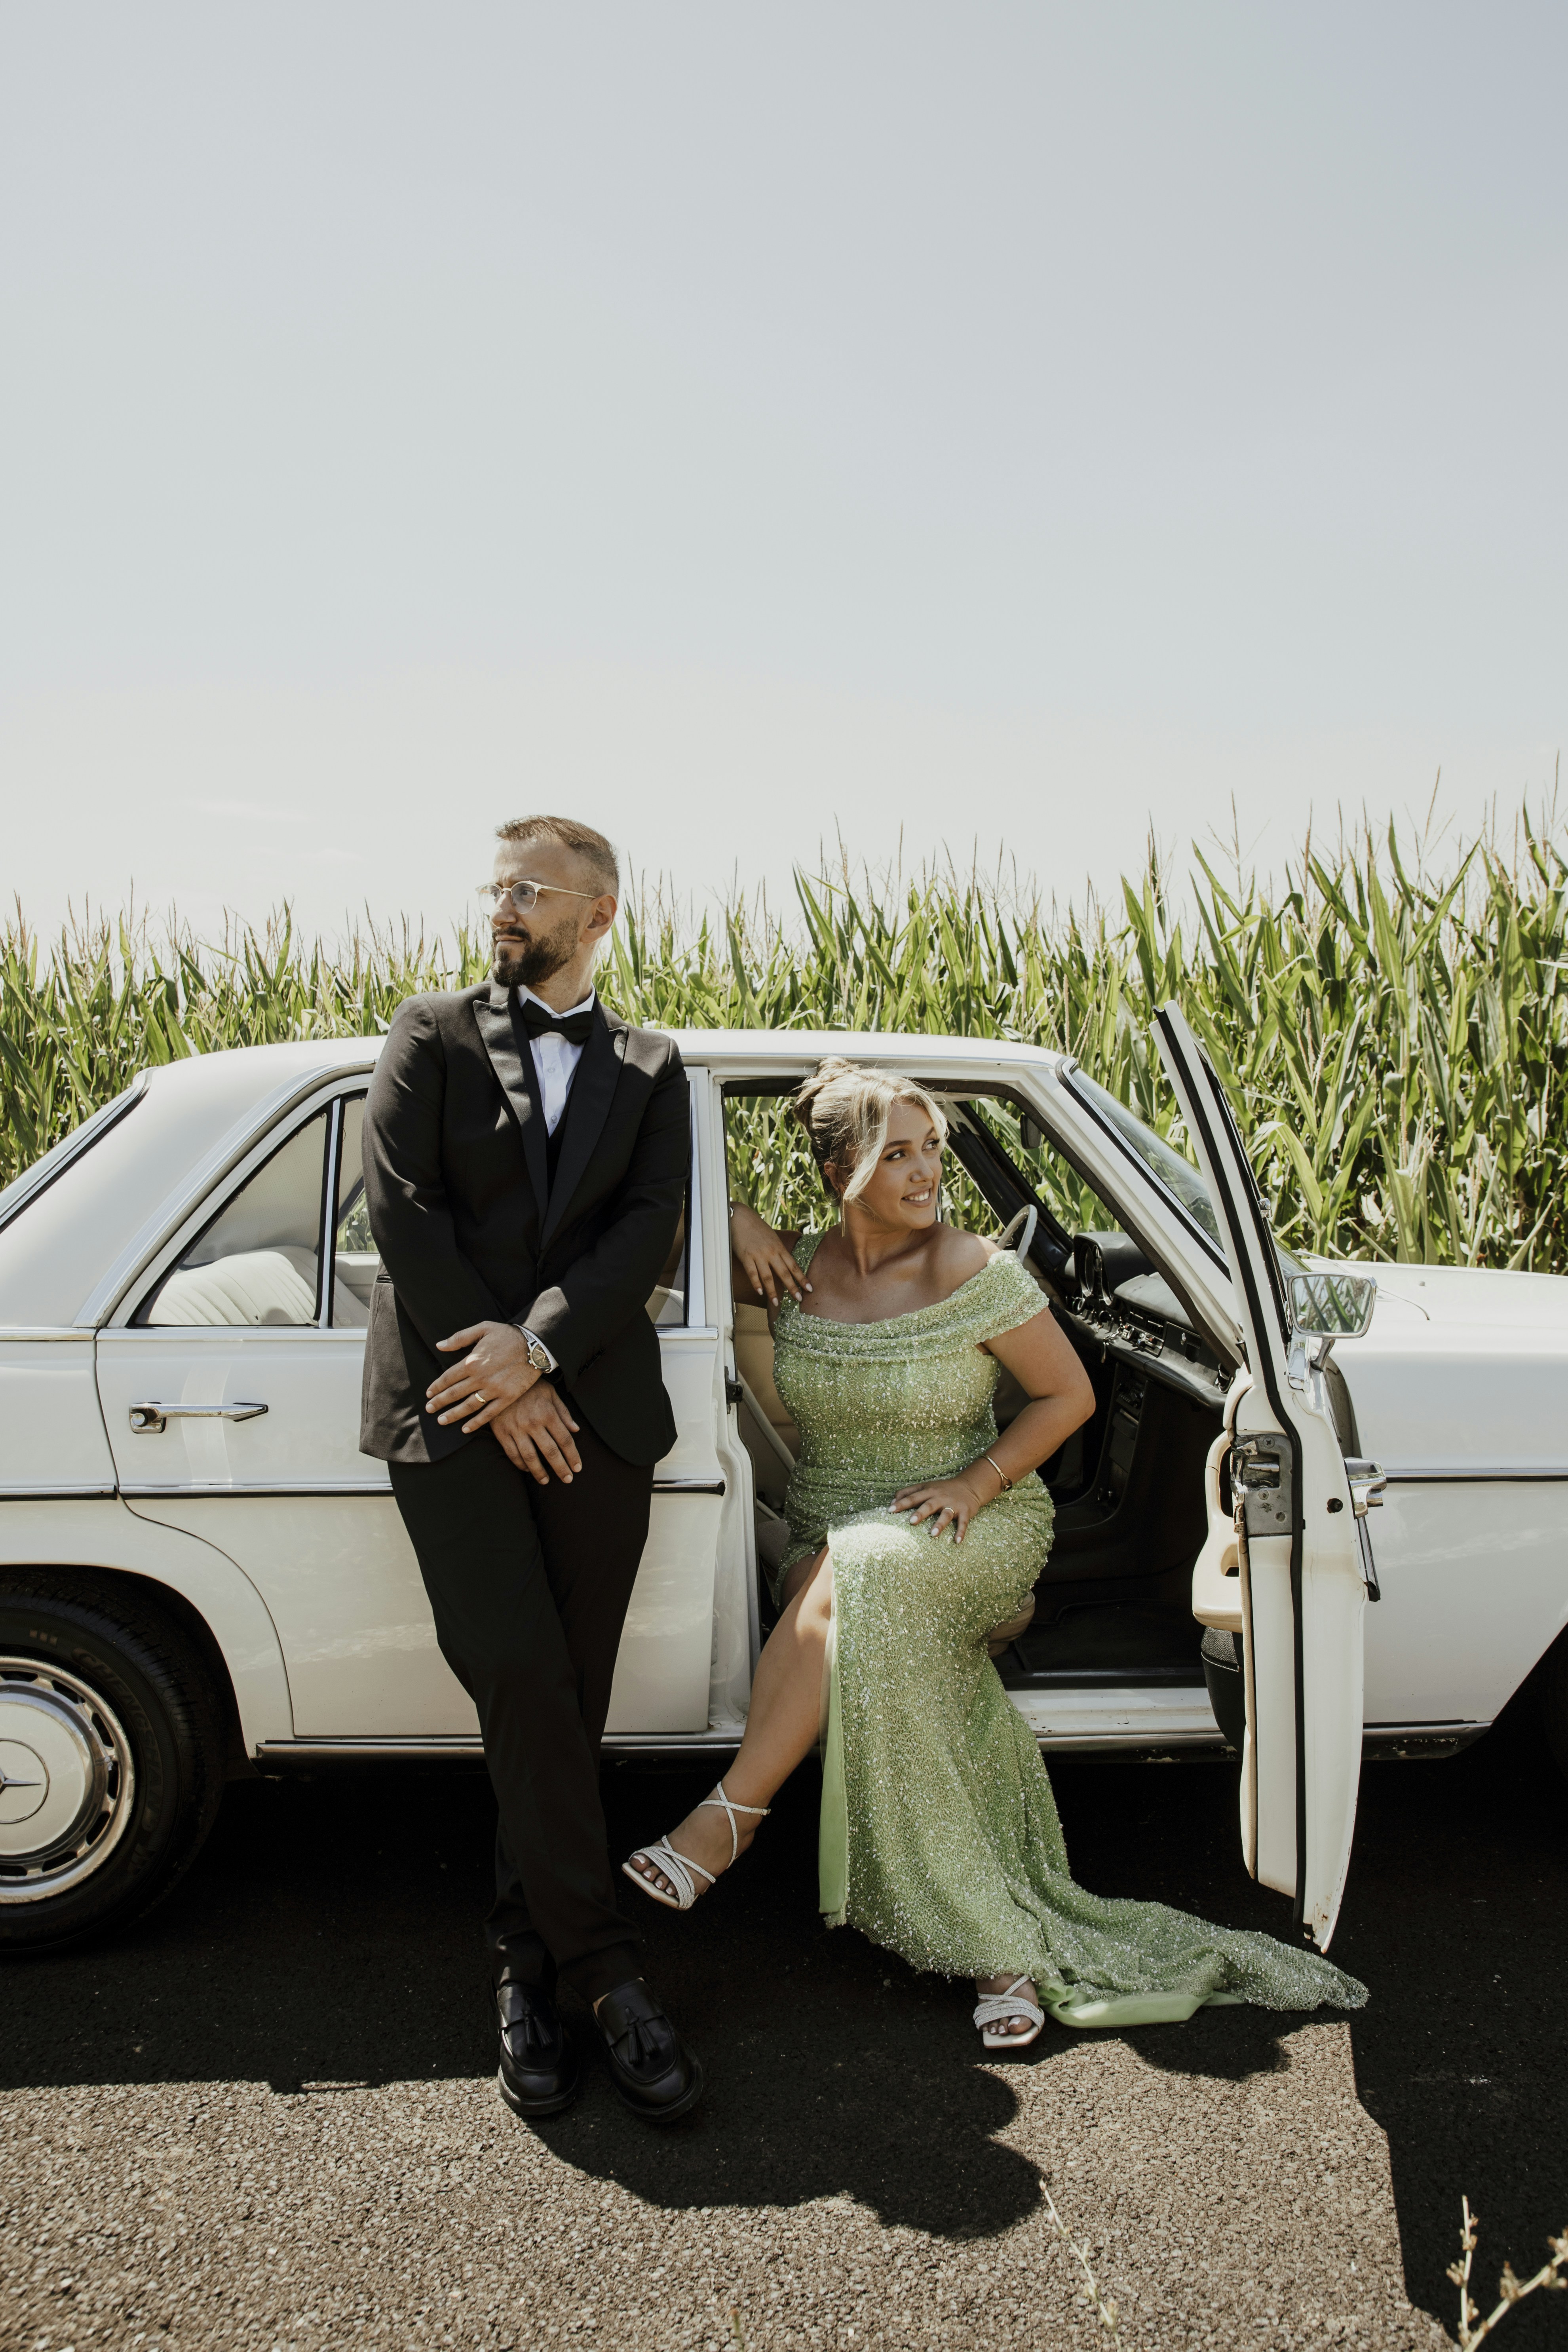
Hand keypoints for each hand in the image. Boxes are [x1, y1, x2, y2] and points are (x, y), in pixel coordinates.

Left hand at [426, 1320, 540, 1431]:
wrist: (536, 1345)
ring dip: (453, 1414)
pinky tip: (465, 1428)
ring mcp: (494, 1389)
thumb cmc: (509, 1335)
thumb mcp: (483, 1328)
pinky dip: (476, 1422)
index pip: (448, 1377)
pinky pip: (488, 1413)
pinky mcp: (507, 1397)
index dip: (436, 1386)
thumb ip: (460, 1337)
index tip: (428, 1394)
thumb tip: (439, 1345)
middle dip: (439, 1403)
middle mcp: (480, 1378)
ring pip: (468, 1406)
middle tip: (429, 1410)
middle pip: (454, 1393)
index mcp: (472, 1361)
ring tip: (441, 1421)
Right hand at [489, 1382, 582, 1483]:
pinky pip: (512, 1453)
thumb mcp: (551, 1394)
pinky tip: (527, 1469)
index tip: (577, 1468)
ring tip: (546, 1481)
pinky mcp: (502, 1432)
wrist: (502, 1379)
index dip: (572, 1456)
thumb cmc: (530, 1386)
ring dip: (539, 1472)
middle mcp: (532, 1423)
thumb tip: (576, 1430)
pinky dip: (520, 1464)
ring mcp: (516, 1429)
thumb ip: (564, 1413)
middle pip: (550, 1451)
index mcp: (547, 1413)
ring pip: (530, 1456)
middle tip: (567, 1480)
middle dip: (561, 1468)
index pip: (564, 1439)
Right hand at [730, 1202, 810, 1307]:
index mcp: (779, 1247)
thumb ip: (778, 1250)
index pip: (794, 1265)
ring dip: (773, 1291)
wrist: (740, 1217)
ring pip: (768, 1277)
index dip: (802, 1278)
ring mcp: (759, 1255)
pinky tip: (760, 1292)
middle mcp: (771, 1252)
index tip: (810, 1288)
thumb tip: (785, 1262)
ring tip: (777, 1303)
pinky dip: (757, 1284)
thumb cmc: (756, 1227)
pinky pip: (752, 1273)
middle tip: (799, 1299)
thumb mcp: (772, 1237)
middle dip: (793, 1287)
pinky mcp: (746, 1256)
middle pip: (784, 1273)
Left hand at [891, 1471, 992, 1542]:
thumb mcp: (926, 1486)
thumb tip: (892, 1500)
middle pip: (929, 1505)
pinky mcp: (965, 1512)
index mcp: (929, 1491)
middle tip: (911, 1522)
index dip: (901, 1503)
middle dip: (920, 1513)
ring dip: (939, 1524)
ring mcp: (953, 1505)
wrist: (969, 1486)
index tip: (890, 1510)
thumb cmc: (942, 1489)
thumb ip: (909, 1492)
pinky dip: (960, 1532)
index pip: (913, 1497)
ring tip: (932, 1534)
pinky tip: (957, 1541)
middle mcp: (940, 1497)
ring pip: (946, 1514)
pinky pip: (963, 1523)